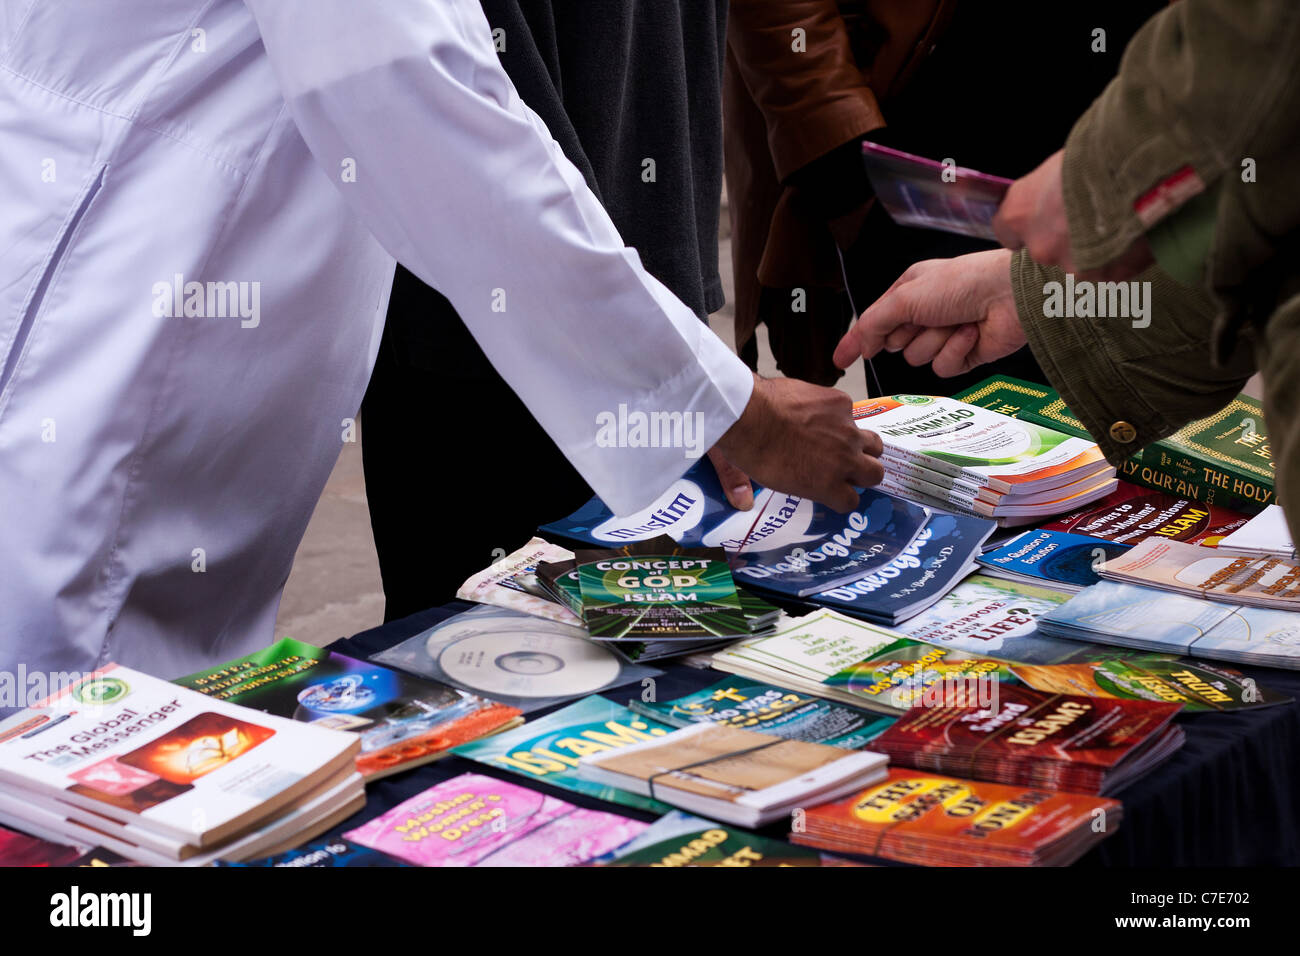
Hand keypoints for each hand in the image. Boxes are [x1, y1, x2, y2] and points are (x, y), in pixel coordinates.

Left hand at [715, 374, 883, 512]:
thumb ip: (798, 485)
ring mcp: (847, 430)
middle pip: (875, 473)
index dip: (843, 496)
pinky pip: (849, 411)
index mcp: (829, 486)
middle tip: (849, 466)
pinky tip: (815, 410)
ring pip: (873, 442)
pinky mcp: (841, 403)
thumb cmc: (755, 451)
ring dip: (863, 444)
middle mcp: (845, 460)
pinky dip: (837, 413)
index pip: (851, 501)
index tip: (836, 490)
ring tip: (843, 439)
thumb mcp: (775, 482)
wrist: (749, 415)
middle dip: (864, 472)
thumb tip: (766, 494)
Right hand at [833, 249, 1025, 377]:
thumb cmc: (962, 282)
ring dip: (935, 340)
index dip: (857, 341)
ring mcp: (945, 336)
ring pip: (917, 358)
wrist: (1010, 294)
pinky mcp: (964, 355)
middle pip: (894, 343)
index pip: (874, 322)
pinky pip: (943, 367)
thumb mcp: (906, 296)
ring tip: (956, 321)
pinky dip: (955, 351)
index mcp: (909, 292)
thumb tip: (862, 345)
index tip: (839, 360)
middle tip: (925, 318)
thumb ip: (875, 323)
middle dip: (907, 333)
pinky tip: (971, 333)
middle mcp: (925, 314)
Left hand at [994, 149, 1152, 279]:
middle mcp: (1038, 245)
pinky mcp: (1103, 275)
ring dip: (1095, 249)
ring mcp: (1070, 264)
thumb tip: (1056, 196)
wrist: (1139, 171)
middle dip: (1067, 237)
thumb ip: (1049, 191)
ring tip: (1121, 222)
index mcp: (1019, 213)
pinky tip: (1136, 233)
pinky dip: (1121, 256)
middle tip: (1094, 215)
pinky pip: (1110, 269)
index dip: (1028, 224)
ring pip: (1080, 262)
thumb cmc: (1097, 155)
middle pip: (1047, 248)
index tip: (1042, 218)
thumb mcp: (1060, 165)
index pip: (1007, 231)